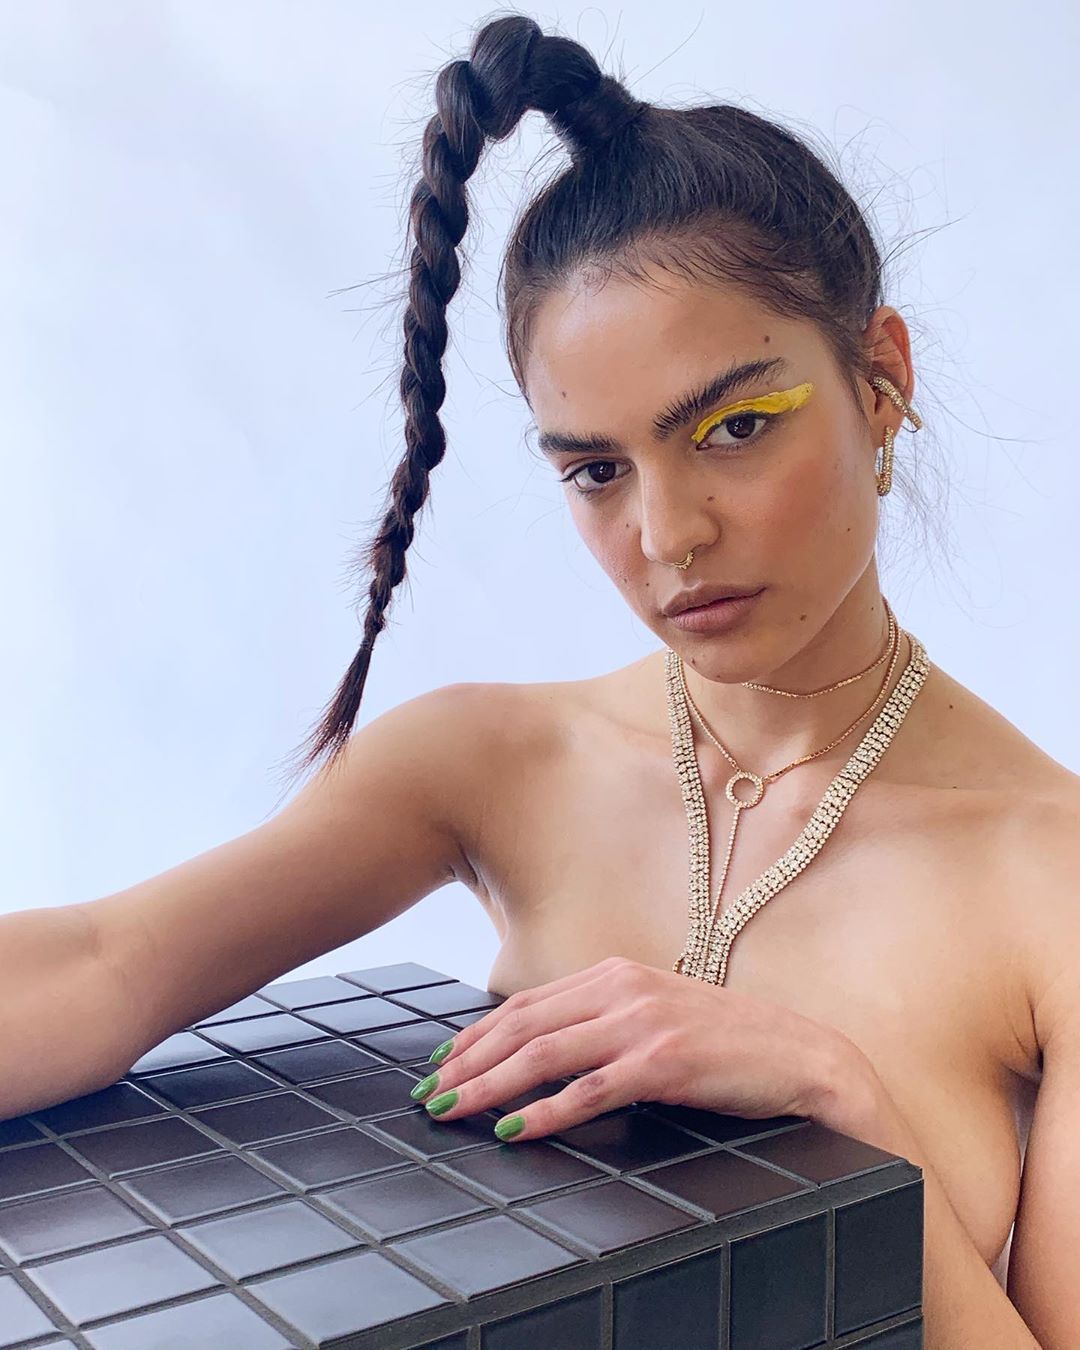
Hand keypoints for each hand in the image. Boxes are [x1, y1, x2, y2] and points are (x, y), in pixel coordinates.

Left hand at [410, 956, 861, 1141]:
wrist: (798, 1054)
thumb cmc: (724, 1041)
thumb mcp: (655, 1013)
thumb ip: (603, 1020)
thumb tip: (542, 1048)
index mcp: (614, 973)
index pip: (525, 1004)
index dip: (475, 1036)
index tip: (440, 1064)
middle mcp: (621, 988)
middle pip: (522, 1025)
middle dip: (467, 1062)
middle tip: (429, 1094)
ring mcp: (641, 1023)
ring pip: (544, 1054)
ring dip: (490, 1085)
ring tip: (453, 1110)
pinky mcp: (662, 1062)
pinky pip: (589, 1090)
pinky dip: (545, 1111)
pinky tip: (514, 1129)